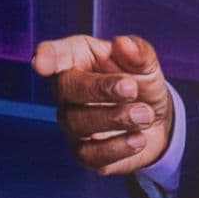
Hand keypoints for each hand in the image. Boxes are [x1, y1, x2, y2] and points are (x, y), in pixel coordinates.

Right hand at [33, 32, 170, 178]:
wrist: (157, 120)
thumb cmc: (142, 83)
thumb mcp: (147, 66)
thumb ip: (138, 53)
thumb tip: (123, 43)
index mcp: (79, 60)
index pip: (56, 54)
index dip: (47, 57)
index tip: (41, 63)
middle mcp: (68, 92)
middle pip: (66, 88)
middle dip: (99, 88)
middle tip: (132, 88)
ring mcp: (73, 123)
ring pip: (78, 122)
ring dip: (116, 118)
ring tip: (146, 114)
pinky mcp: (85, 152)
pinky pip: (90, 154)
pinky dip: (117, 147)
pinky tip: (139, 139)